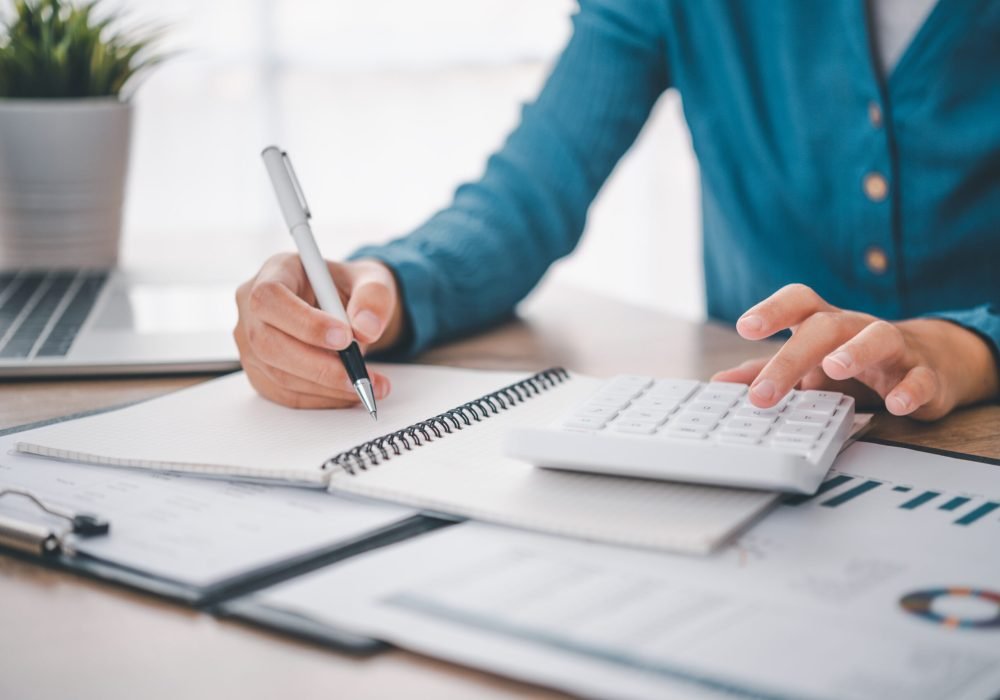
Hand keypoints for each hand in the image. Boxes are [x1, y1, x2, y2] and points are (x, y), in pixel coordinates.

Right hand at [234, 253, 405, 407]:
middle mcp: (252, 308)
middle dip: (318, 366)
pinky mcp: (261, 372)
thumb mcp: (371, 280)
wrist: (346, 308)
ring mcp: (251, 343)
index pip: (271, 297)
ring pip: (278, 374)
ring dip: (326, 387)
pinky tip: (348, 394)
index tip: (345, 338)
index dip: (305, 322)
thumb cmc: (351, 289)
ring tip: (367, 386)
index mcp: (275, 272)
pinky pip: (286, 394)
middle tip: (360, 376)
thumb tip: (366, 329)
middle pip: (268, 343)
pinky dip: (321, 399)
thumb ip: (373, 297)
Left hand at [712, 284, 998, 420]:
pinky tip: (896, 404)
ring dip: (856, 350)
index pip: (798, 302)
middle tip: (764, 393)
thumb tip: (719, 382)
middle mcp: (857, 327)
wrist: (929, 364)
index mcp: (825, 323)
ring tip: (834, 368)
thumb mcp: (809, 364)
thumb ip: (765, 371)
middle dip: (792, 356)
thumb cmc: (855, 361)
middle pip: (826, 326)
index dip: (772, 310)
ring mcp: (895, 348)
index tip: (745, 327)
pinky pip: (920, 378)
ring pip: (879, 337)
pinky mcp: (924, 374)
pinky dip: (910, 390)